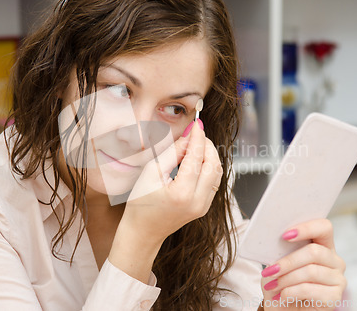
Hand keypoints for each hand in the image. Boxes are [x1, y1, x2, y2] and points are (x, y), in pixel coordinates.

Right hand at [119, 119, 221, 242]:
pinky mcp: (204, 207)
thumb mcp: (150, 173)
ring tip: (195, 145)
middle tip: (196, 133)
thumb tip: (188, 137)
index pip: (196, 157)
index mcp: (182, 193)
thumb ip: (172, 153)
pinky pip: (213, 182)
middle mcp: (198, 201)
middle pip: (213, 164)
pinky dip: (208, 167)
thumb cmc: (140, 204)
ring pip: (217, 173)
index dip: (198, 138)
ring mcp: (203, 206)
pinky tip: (196, 160)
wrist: (142, 232)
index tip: (197, 124)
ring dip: (209, 155)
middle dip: (207, 145)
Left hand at [259, 219, 346, 309]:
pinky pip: (310, 290)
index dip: (306, 228)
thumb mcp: (277, 263)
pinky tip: (283, 295)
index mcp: (322, 245)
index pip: (324, 227)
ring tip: (272, 285)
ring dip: (286, 279)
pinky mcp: (335, 297)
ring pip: (310, 271)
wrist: (284, 310)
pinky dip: (291, 292)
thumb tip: (275, 240)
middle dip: (287, 262)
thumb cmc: (281, 283)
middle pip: (314, 252)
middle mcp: (335, 260)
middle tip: (270, 271)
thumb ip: (281, 250)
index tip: (285, 235)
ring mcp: (338, 279)